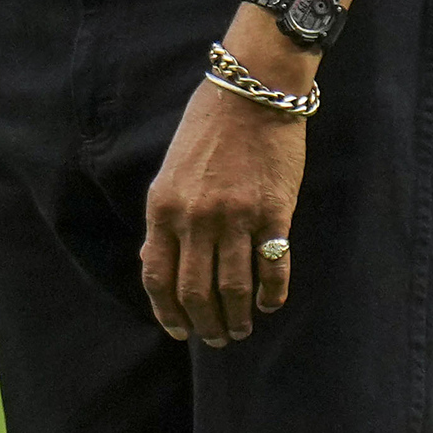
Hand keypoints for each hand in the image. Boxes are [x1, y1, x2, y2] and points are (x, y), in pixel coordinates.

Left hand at [141, 82, 303, 345]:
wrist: (252, 93)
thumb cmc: (208, 131)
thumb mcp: (170, 174)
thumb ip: (167, 219)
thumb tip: (162, 263)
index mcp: (162, 208)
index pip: (157, 276)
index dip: (166, 311)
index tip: (178, 331)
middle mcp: (195, 218)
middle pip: (194, 290)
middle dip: (204, 324)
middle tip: (217, 339)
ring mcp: (235, 217)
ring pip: (232, 286)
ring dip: (236, 317)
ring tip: (241, 329)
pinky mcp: (274, 212)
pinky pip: (272, 266)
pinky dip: (271, 293)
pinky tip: (269, 304)